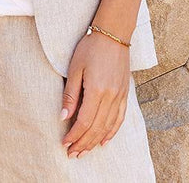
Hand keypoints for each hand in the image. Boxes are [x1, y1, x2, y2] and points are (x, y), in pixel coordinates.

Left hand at [60, 29, 130, 158]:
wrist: (113, 34)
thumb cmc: (91, 48)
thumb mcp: (75, 68)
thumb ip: (70, 94)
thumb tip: (63, 116)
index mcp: (97, 90)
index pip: (85, 121)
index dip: (74, 134)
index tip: (65, 143)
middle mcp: (111, 96)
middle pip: (97, 128)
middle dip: (83, 143)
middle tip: (72, 153)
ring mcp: (120, 96)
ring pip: (108, 126)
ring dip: (96, 141)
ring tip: (85, 151)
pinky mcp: (125, 93)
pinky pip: (120, 118)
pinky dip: (112, 132)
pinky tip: (104, 141)